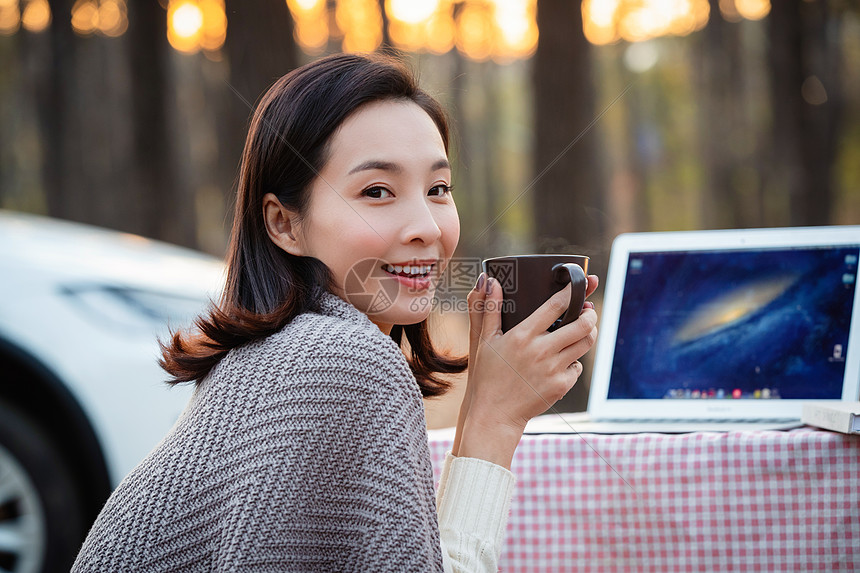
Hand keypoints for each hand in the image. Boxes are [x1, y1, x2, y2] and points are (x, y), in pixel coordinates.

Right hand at [452, 273, 598, 467]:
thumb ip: (488, 308)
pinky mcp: (561, 386)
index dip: (573, 291)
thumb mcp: (483, 340)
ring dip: (589, 334)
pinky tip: (562, 361)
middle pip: (583, 324)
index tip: (580, 285)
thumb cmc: (487, 375)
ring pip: (586, 344)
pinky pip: (577, 367)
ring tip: (582, 330)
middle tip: (589, 310)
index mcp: (523, 335)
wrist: (494, 414)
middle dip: (591, 313)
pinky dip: (573, 362)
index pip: (557, 305)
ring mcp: (553, 370)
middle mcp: (541, 351)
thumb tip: (489, 281)